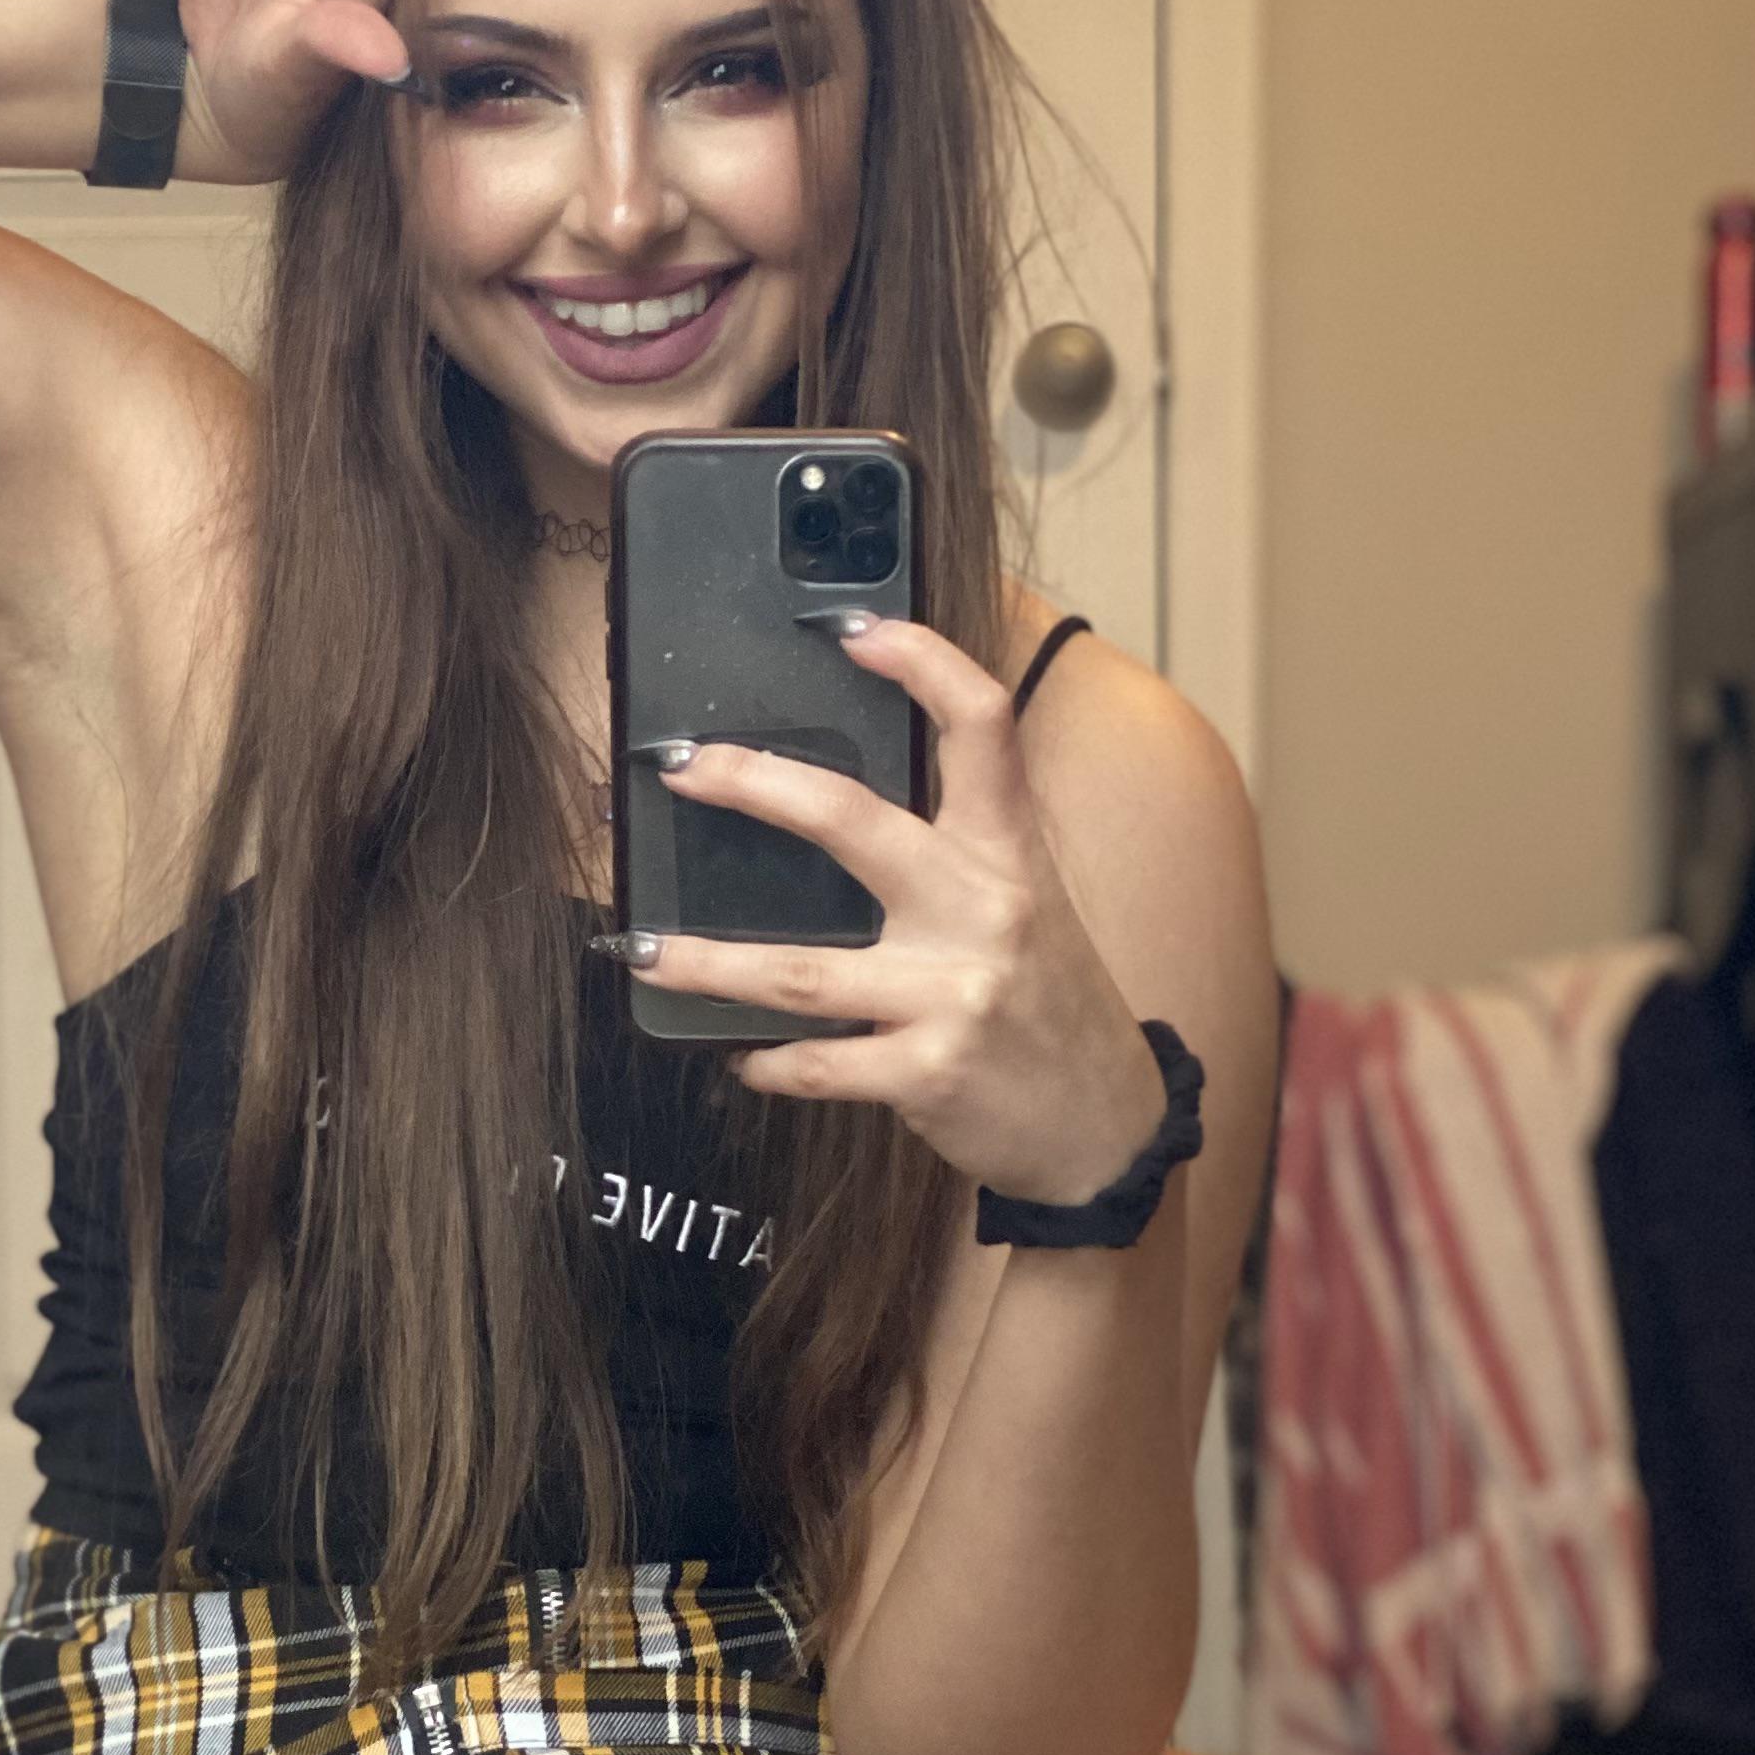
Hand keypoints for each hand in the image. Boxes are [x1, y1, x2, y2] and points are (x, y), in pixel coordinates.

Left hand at [630, 622, 1170, 1203]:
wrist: (1108, 1126)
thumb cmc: (1052, 1005)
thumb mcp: (1026, 907)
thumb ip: (952, 858)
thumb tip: (833, 815)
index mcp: (1009, 852)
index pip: (981, 723)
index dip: (921, 660)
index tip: (851, 628)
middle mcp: (983, 910)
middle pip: (852, 822)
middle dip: (753, 784)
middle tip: (682, 767)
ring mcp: (953, 995)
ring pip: (799, 971)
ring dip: (706, 963)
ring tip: (645, 950)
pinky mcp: (927, 1073)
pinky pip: (816, 1063)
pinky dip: (766, 1060)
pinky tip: (739, 1052)